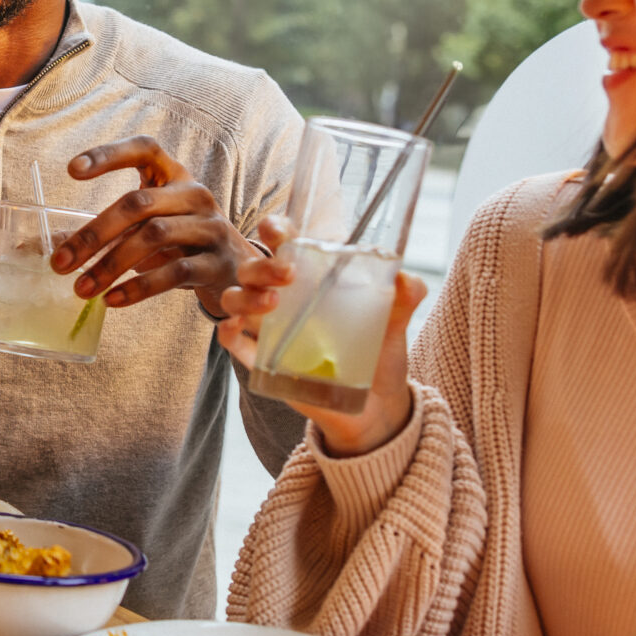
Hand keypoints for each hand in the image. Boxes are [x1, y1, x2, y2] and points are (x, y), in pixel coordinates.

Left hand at [52, 137, 277, 315]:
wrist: (245, 274)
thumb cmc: (183, 243)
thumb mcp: (146, 229)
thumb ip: (106, 231)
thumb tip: (49, 245)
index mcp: (174, 176)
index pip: (144, 149)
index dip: (109, 155)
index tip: (71, 170)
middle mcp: (195, 194)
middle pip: (138, 203)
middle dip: (94, 233)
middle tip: (59, 263)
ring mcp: (210, 227)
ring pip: (154, 237)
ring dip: (111, 265)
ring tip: (80, 289)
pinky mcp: (217, 262)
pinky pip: (174, 272)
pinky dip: (138, 288)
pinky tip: (112, 300)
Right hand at [215, 220, 425, 456]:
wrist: (378, 405)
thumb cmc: (380, 352)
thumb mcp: (396, 320)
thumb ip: (406, 295)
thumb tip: (406, 278)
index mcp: (312, 278)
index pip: (286, 245)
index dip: (275, 230)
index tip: (277, 229)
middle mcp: (286, 299)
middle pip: (254, 270)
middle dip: (263, 266)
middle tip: (288, 273)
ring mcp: (271, 330)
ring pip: (236, 300)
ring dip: (245, 296)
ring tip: (272, 303)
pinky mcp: (264, 362)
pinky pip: (234, 342)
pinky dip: (228, 331)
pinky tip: (236, 327)